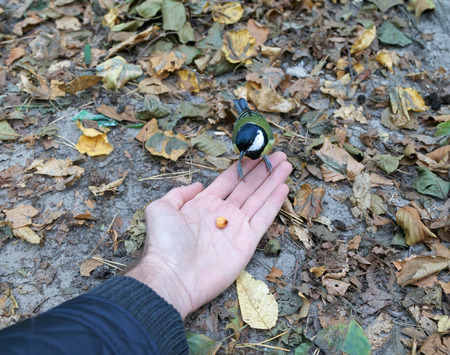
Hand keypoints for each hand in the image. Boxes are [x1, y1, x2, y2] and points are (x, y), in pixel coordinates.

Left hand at [126, 152, 291, 317]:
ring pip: (259, 198)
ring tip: (286, 164)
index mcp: (205, 204)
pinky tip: (283, 187)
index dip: (244, 166)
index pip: (230, 180)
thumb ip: (179, 193)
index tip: (256, 153)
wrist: (173, 276)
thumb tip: (198, 185)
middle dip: (263, 170)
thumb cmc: (164, 243)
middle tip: (279, 155)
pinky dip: (274, 203)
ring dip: (273, 181)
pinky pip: (264, 218)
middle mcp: (223, 213)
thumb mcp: (161, 208)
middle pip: (248, 186)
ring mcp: (236, 227)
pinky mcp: (247, 242)